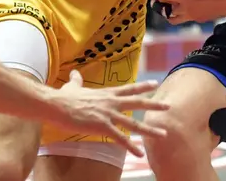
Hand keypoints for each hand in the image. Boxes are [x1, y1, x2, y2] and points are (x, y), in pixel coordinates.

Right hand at [47, 71, 168, 156]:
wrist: (57, 105)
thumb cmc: (63, 97)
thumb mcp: (73, 86)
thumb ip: (77, 80)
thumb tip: (74, 72)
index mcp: (107, 93)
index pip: (129, 89)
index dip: (143, 87)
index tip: (155, 84)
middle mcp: (111, 102)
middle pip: (137, 103)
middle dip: (154, 105)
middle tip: (168, 106)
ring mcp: (108, 114)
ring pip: (133, 123)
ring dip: (149, 130)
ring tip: (163, 134)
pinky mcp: (102, 127)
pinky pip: (120, 138)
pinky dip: (131, 146)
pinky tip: (140, 153)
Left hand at [144, 0, 225, 23]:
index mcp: (188, 0)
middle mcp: (190, 11)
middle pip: (169, 14)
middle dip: (161, 8)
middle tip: (155, 1)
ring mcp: (197, 16)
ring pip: (178, 19)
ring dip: (171, 13)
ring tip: (168, 5)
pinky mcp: (204, 18)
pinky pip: (189, 17)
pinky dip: (183, 12)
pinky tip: (187, 4)